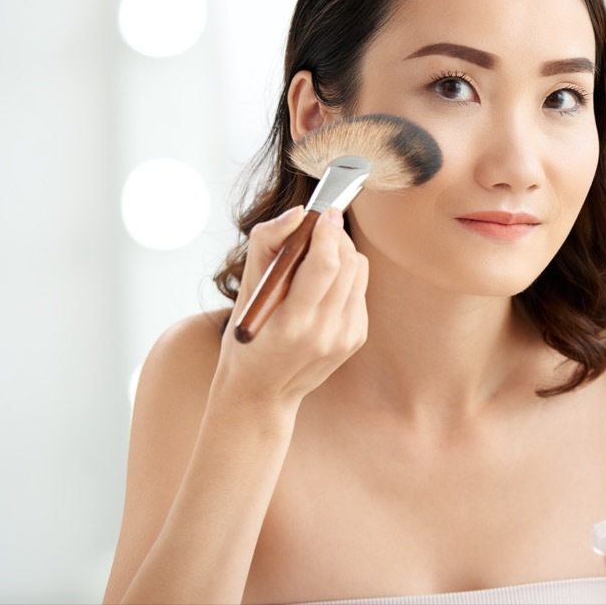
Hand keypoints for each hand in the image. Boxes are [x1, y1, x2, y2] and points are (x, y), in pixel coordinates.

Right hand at [215, 205, 368, 407]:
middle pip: (347, 263)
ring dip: (343, 252)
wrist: (262, 392)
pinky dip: (345, 277)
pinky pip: (360, 289)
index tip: (322, 212)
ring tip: (320, 253)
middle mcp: (323, 333)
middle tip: (320, 226)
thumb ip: (267, 245)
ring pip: (359, 271)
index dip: (328, 232)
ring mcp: (344, 338)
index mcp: (291, 323)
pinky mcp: (356, 338)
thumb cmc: (248, 336)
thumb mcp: (245, 292)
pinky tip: (324, 285)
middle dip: (335, 236)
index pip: (325, 265)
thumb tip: (298, 213)